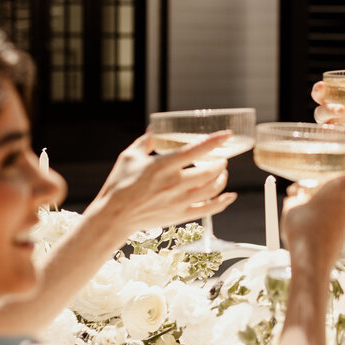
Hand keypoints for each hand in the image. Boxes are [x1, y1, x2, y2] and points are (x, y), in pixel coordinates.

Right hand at [88, 131, 236, 239]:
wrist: (114, 215)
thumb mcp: (130, 156)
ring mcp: (180, 201)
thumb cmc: (120, 184)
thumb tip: (155, 128)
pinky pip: (209, 209)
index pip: (196, 150)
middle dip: (220, 162)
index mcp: (163, 166)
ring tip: (222, 172)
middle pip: (210, 171)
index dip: (214, 141)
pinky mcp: (181, 215)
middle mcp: (175, 183)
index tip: (227, 134)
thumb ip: (146, 141)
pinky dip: (223, 202)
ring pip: (212, 189)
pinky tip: (230, 196)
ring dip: (222, 178)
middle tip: (221, 158)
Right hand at [280, 152, 344, 271]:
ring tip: (303, 217)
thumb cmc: (301, 229)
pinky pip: (337, 221)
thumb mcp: (292, 206)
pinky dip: (326, 222)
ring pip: (337, 206)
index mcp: (339, 188)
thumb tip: (299, 195)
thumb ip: (298, 196)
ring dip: (324, 208)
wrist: (312, 262)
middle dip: (324, 191)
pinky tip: (310, 229)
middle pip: (341, 189)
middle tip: (304, 196)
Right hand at [311, 80, 344, 150]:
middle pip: (320, 112)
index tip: (323, 86)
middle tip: (341, 110)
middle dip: (329, 110)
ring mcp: (336, 134)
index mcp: (335, 103)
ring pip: (334, 131)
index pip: (320, 95)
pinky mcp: (343, 145)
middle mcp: (331, 119)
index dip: (318, 90)